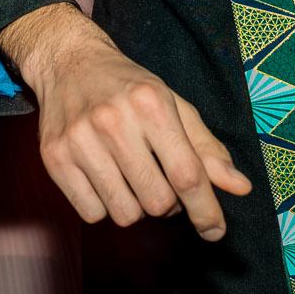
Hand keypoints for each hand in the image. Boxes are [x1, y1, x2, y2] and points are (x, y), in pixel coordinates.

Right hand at [0, 4, 253, 241]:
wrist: (70, 62)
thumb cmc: (130, 88)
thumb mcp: (174, 106)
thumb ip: (207, 150)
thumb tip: (240, 188)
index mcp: (152, 103)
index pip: (187, 174)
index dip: (205, 210)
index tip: (215, 231)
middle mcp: (114, 120)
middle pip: (157, 202)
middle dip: (167, 203)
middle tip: (159, 180)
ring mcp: (79, 139)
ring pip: (125, 214)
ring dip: (135, 206)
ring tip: (130, 177)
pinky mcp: (54, 157)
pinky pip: (91, 213)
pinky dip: (104, 206)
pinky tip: (103, 178)